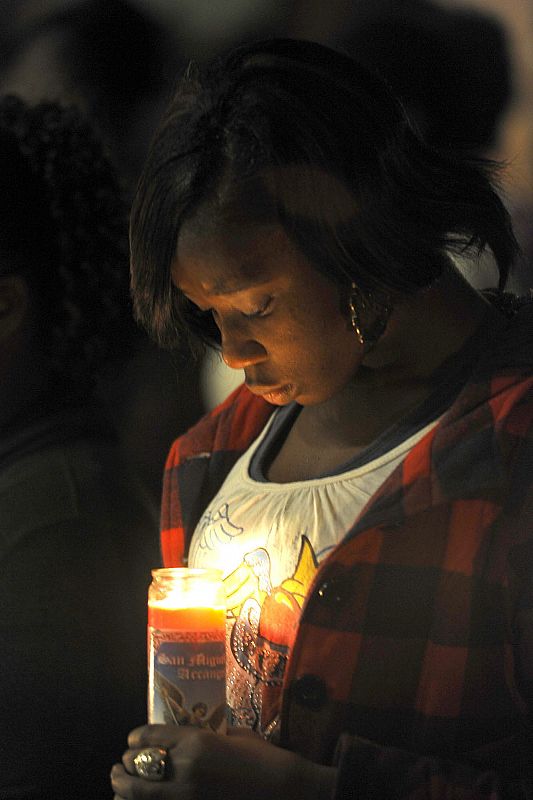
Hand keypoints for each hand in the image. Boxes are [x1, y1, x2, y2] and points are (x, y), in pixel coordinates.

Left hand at [110, 723, 335, 799]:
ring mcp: (185, 795)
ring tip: (119, 787)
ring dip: (125, 789)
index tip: (131, 742)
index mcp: (195, 740)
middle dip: (126, 766)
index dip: (135, 739)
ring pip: (139, 794)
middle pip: (139, 765)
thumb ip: (209, 737)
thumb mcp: (235, 738)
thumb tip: (194, 738)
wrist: (286, 792)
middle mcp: (184, 767)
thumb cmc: (266, 760)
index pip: (149, 737)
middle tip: (121, 766)